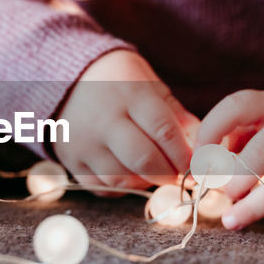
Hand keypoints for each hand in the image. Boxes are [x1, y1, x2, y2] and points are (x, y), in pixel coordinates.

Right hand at [55, 50, 199, 194]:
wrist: (61, 76)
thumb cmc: (117, 80)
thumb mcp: (149, 84)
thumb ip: (175, 113)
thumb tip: (201, 144)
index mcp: (129, 94)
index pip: (164, 131)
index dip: (184, 154)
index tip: (195, 164)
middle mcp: (104, 119)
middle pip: (144, 160)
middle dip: (169, 174)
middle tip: (178, 175)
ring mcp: (84, 142)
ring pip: (122, 178)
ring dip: (146, 182)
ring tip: (155, 172)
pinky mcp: (71, 160)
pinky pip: (102, 186)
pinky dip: (122, 187)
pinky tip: (131, 174)